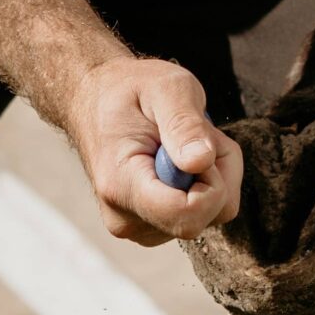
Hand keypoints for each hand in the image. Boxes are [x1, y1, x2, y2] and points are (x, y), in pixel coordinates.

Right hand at [67, 58, 241, 245]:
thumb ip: (184, 123)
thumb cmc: (129, 90)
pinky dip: (205, 186)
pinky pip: (202, 216)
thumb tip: (201, 161)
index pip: (186, 215)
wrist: (96, 101)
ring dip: (213, 177)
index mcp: (121, 186)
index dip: (213, 183)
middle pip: (206, 217)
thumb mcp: (165, 87)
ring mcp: (139, 227)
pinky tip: (180, 161)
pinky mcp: (151, 227)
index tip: (202, 147)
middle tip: (194, 136)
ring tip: (182, 144)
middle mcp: (126, 218)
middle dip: (219, 173)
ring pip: (210, 216)